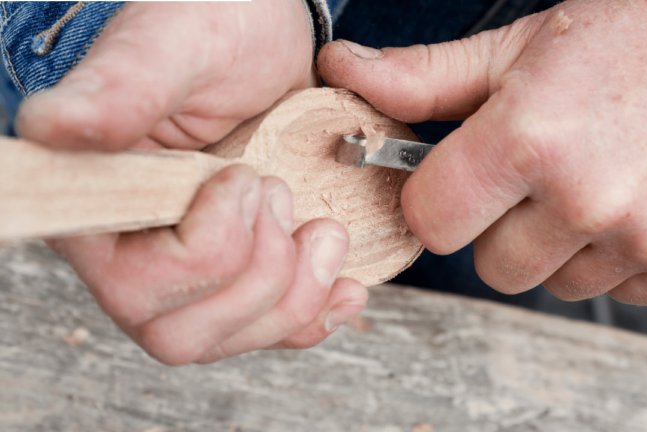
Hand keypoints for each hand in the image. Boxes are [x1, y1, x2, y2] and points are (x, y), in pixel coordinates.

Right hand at [18, 1, 366, 363]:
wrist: (264, 39)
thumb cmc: (210, 29)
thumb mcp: (173, 48)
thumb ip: (119, 90)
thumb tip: (49, 128)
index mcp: (99, 201)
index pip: (132, 284)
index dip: (205, 247)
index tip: (243, 175)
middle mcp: (133, 252)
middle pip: (180, 333)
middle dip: (260, 270)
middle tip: (280, 190)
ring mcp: (188, 274)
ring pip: (230, 338)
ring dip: (296, 292)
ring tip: (321, 226)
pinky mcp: (238, 276)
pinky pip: (271, 331)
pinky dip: (316, 315)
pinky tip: (344, 286)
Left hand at [318, 0, 646, 304]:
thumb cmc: (643, 30)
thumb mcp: (522, 43)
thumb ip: (423, 78)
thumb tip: (342, 73)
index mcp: (531, 138)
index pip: (431, 222)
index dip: (435, 200)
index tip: (455, 180)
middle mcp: (589, 199)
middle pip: (490, 265)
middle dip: (497, 225)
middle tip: (534, 174)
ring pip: (553, 282)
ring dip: (558, 244)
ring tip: (594, 180)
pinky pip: (617, 289)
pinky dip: (616, 256)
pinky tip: (639, 199)